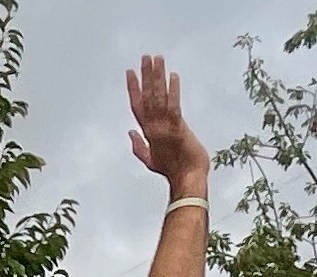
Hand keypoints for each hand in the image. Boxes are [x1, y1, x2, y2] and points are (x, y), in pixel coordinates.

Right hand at [123, 54, 207, 190]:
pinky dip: (173, 90)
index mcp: (147, 132)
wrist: (187, 179)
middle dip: (145, 75)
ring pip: (158, 97)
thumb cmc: (172, 171)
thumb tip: (129, 132)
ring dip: (157, 77)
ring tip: (157, 59)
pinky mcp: (178, 128)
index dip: (133, 88)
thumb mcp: (150, 160)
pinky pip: (174, 106)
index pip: (137, 105)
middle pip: (147, 96)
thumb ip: (138, 146)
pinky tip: (173, 76)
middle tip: (145, 57)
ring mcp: (165, 127)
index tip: (130, 72)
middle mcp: (153, 127)